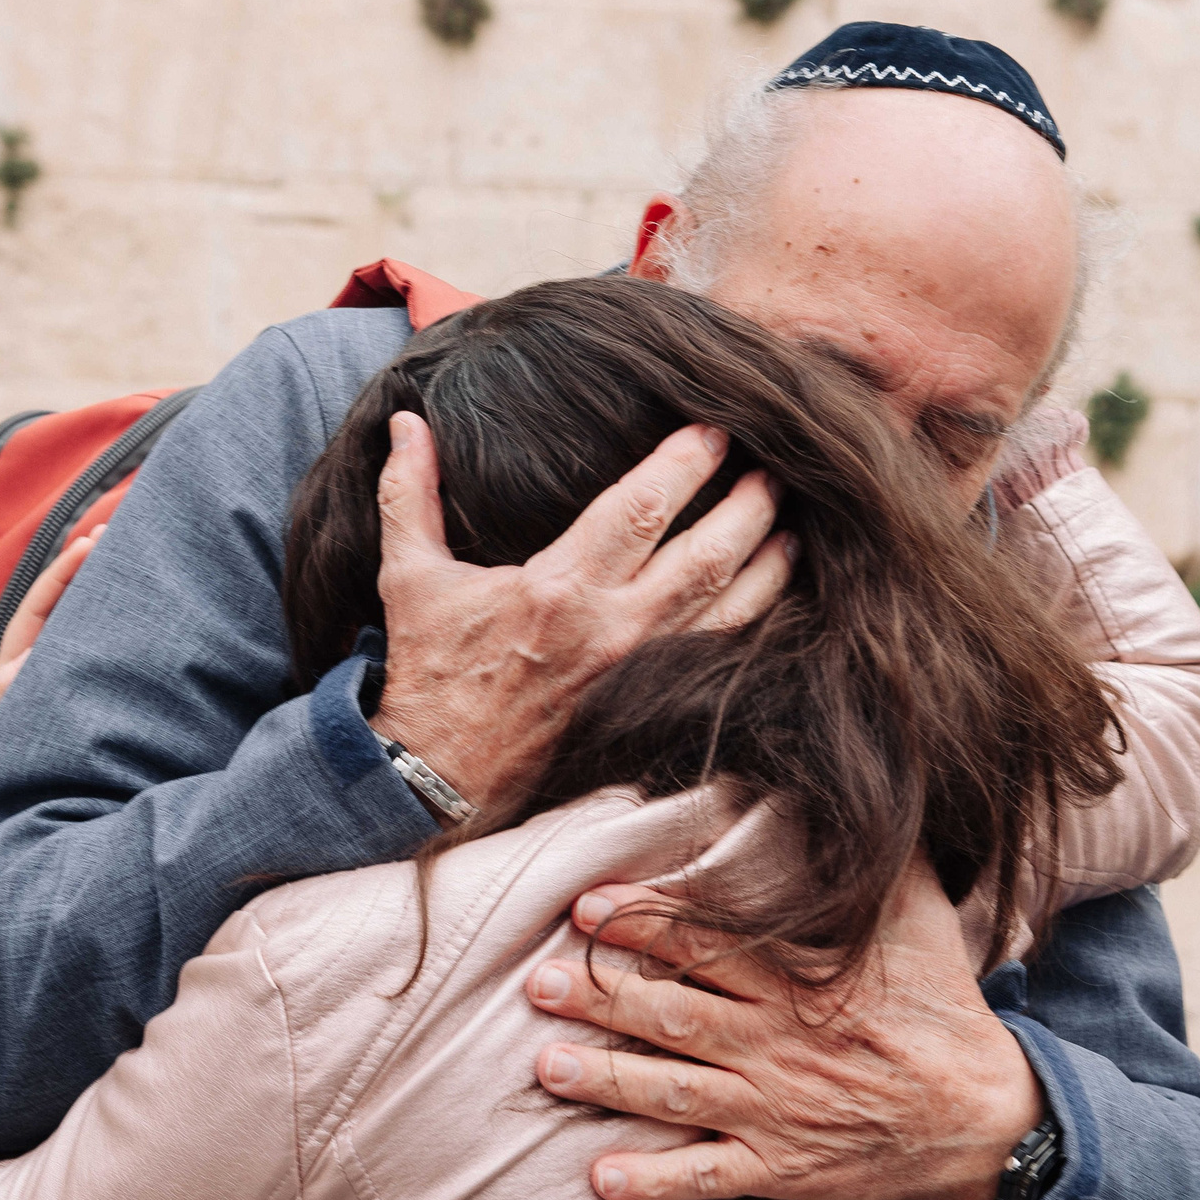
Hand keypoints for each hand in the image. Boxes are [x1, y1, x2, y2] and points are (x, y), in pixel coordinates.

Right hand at [370, 412, 793, 810]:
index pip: (641, 508)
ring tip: (794, 523)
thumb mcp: (410, 577)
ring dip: (769, 562)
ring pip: (729, 608)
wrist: (438, 777)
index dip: (686, 462)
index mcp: (557, 588)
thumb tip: (404, 422)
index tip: (716, 427)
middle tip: (778, 463)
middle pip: (706, 553)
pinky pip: (720, 657)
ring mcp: (638, 672)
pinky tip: (777, 597)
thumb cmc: (430, 674)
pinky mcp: (648, 704)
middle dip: (749, 503)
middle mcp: (611, 628)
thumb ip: (409, 493)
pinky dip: (757, 623)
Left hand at [522, 858, 1041, 1199]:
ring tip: (546, 1065)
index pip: (708, 944)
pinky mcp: (781, 1167)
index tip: (587, 908)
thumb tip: (836, 794)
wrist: (984, 1120)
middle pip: (674, 1013)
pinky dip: (656, 1180)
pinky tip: (601, 1179)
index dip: (643, 924)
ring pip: (676, 1090)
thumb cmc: (941, 1009)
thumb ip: (877, 860)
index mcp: (803, 981)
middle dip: (602, 996)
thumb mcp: (921, 920)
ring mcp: (775, 1109)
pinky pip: (709, 1176)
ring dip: (607, 1080)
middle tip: (538, 982)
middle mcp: (778, 1043)